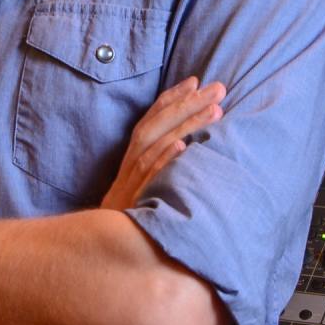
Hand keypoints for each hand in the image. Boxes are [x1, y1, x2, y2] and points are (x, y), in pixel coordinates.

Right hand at [101, 76, 223, 210]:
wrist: (105, 243)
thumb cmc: (132, 210)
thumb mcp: (144, 181)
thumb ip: (160, 159)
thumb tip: (186, 140)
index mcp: (134, 154)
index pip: (153, 118)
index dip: (172, 98)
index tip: (196, 81)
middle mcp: (132, 162)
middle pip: (157, 125)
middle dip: (188, 104)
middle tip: (219, 88)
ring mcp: (132, 181)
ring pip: (157, 145)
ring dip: (186, 125)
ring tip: (215, 110)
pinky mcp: (135, 200)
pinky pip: (149, 177)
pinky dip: (164, 160)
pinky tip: (183, 147)